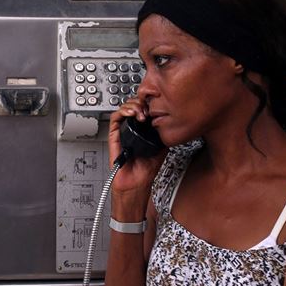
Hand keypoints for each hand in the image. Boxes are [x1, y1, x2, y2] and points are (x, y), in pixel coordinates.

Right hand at [107, 97, 166, 218]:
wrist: (136, 183)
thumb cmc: (146, 170)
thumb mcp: (162, 147)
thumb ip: (164, 134)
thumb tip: (171, 122)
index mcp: (142, 129)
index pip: (143, 108)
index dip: (149, 103)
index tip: (157, 105)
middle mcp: (131, 128)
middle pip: (133, 105)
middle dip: (141, 102)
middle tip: (148, 108)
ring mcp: (122, 131)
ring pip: (123, 108)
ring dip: (133, 105)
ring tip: (141, 112)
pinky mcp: (114, 135)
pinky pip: (114, 118)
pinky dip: (123, 111)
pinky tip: (132, 114)